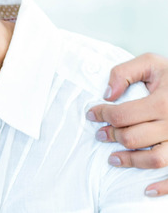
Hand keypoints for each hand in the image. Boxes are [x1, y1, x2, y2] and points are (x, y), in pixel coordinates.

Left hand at [87, 53, 167, 195]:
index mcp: (163, 102)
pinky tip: (146, 190)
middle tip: (100, 134)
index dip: (101, 115)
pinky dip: (163, 187)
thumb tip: (107, 94)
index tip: (92, 114)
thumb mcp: (151, 63)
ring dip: (130, 161)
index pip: (122, 115)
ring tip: (113, 158)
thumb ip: (124, 72)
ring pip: (153, 159)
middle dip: (111, 136)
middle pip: (133, 137)